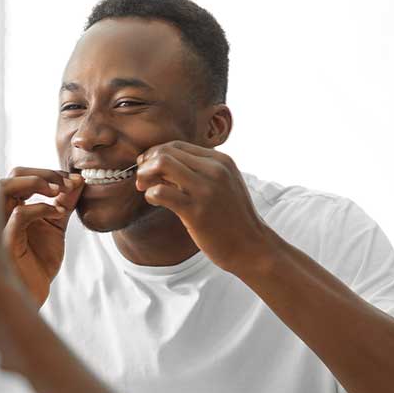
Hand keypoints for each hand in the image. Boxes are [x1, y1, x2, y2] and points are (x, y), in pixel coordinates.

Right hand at [0, 167, 83, 305]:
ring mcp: (0, 223)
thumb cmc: (37, 263)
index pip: (24, 174)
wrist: (31, 294)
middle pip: (15, 173)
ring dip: (38, 182)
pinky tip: (58, 213)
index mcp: (11, 205)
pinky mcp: (5, 240)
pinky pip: (19, 215)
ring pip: (7, 186)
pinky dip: (41, 208)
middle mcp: (1, 210)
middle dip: (46, 173)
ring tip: (60, 190)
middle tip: (69, 183)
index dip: (51, 172)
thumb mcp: (56, 228)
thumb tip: (79, 181)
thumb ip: (64, 204)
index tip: (75, 181)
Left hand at [134, 141, 275, 273]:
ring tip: (143, 187)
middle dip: (147, 163)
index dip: (156, 154)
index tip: (148, 167)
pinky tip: (153, 200)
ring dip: (145, 174)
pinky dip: (150, 193)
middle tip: (142, 179)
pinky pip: (161, 191)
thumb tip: (160, 165)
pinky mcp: (196, 211)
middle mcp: (214, 170)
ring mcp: (206, 189)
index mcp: (220, 161)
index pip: (177, 146)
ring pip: (162, 164)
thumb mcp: (222, 185)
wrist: (251, 246)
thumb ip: (197, 172)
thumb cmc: (231, 218)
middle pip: (166, 152)